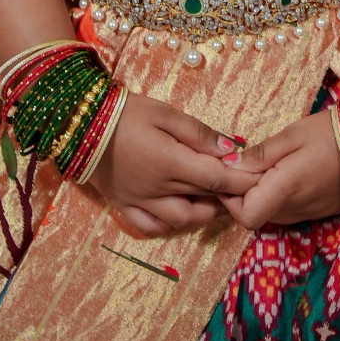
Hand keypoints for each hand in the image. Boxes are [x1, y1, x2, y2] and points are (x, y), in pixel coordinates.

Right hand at [90, 91, 264, 235]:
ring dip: (201, 214)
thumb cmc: (127, 113)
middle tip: (240, 189)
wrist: (80, 124)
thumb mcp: (166, 113)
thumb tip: (229, 147)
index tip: (259, 179)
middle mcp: (157, 189)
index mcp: (171, 163)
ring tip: (214, 202)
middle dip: (226, 198)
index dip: (241, 182)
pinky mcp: (123, 205)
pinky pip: (150, 227)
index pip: (216, 178)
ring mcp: (139, 201)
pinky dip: (168, 226)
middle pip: (202, 200)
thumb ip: (198, 133)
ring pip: (179, 220)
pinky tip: (178, 215)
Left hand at [217, 110, 339, 229]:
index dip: (231, 199)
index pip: (245, 216)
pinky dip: (281, 199)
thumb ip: (260, 154)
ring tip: (270, 167)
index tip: (232, 174)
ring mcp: (310, 214)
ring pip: (272, 216)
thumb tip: (229, 165)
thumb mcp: (293, 134)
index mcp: (286, 188)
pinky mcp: (321, 212)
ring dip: (263, 197)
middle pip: (256, 217)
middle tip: (248, 165)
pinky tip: (289, 175)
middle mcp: (295, 209)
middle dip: (245, 195)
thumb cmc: (330, 132)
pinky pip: (290, 213)